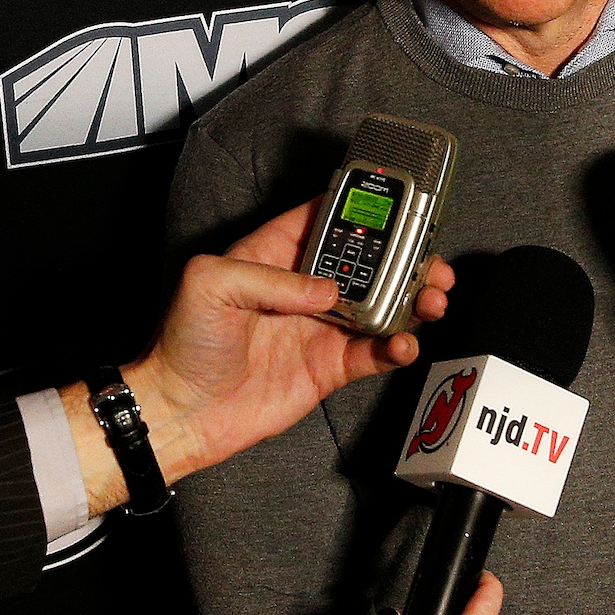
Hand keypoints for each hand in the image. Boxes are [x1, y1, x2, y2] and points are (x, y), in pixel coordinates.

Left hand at [104, 200, 455, 488]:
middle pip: (368, 263)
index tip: (394, 202)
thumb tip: (329, 290)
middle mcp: (304, 289)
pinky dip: (398, 347)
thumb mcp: (210, 282)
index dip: (359, 209)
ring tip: (432, 299)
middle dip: (404, 257)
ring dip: (413, 300)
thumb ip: (273, 276)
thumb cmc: (182, 344)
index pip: (325, 220)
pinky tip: (403, 343)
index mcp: (274, 256)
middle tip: (429, 260)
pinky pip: (376, 353)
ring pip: (383, 306)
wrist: (182, 411)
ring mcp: (321, 328)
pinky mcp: (330, 367)